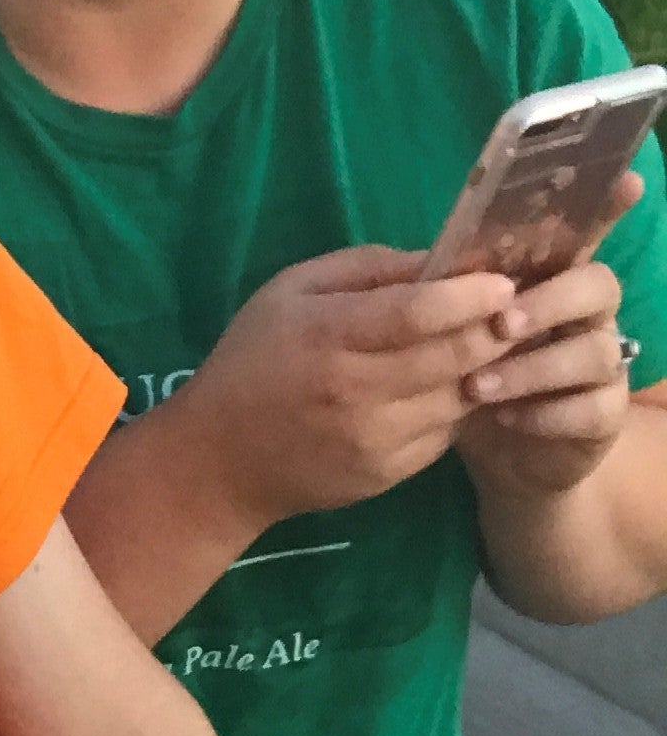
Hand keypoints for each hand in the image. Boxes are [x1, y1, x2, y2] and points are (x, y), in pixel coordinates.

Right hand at [171, 248, 519, 536]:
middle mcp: (356, 392)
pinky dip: (455, 407)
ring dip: (484, 370)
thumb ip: (366, 270)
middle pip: (455, 356)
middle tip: (516, 311)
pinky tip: (444, 389)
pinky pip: (446, 433)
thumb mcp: (291, 292)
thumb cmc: (253, 360)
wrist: (221, 461)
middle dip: (496, 330)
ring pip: (460, 397)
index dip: (471, 295)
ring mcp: (376, 440)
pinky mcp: (388, 474)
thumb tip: (441, 261)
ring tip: (489, 346)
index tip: (503, 281)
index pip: (418, 313)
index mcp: (327, 336)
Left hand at [456, 184, 641, 501]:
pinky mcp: (604, 415)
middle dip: (551, 301)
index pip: (583, 235)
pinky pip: (593, 408)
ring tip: (477, 387)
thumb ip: (450, 297)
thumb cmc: (476, 376)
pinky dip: (545, 413)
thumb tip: (424, 267)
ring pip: (596, 351)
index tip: (627, 183)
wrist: (500, 455)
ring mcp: (604, 365)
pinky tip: (505, 417)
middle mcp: (588, 316)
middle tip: (502, 324)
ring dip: (533, 367)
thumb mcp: (454, 334)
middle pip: (599, 285)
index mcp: (551, 282)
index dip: (607, 209)